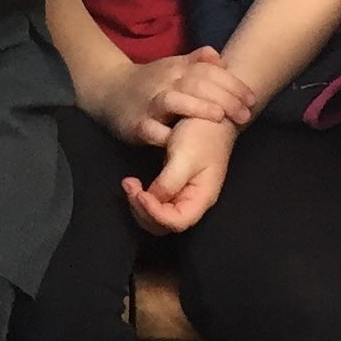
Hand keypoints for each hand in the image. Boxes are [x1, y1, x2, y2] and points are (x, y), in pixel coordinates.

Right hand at [99, 47, 253, 147]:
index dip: (232, 83)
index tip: (251, 99)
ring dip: (198, 108)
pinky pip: (151, 129)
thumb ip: (197, 62)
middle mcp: (165, 82)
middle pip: (197, 84)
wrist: (107, 89)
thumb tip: (221, 58)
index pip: (208, 71)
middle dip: (224, 97)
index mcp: (177, 68)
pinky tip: (182, 141)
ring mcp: (149, 103)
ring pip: (174, 101)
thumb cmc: (149, 82)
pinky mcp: (136, 124)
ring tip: (219, 117)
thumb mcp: (172, 67)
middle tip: (245, 114)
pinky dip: (166, 135)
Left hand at [124, 115, 237, 234]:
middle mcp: (193, 201)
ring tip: (129, 183)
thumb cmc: (202, 134)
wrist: (211, 115)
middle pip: (165, 224)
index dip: (155, 213)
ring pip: (158, 216)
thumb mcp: (184, 156)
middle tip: (129, 186)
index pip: (177, 222)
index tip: (140, 193)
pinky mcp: (175, 185)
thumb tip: (152, 198)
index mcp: (201, 197)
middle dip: (143, 211)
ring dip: (140, 205)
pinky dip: (143, 198)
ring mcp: (184, 194)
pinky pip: (157, 203)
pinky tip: (135, 184)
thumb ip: (169, 182)